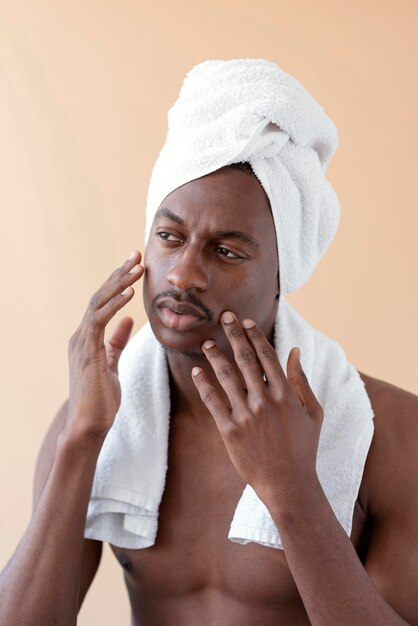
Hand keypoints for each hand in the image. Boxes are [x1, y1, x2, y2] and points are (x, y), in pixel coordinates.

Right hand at [64, 250, 143, 440]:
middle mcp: (81, 335)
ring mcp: (82, 342)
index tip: (135, 266)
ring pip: (98, 303)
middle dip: (119, 274)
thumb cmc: (101, 398)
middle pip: (100, 296)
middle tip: (136, 254)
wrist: (89, 425)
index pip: (102, 302)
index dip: (118, 282)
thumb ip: (117, 341)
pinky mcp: (87, 351)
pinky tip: (129, 292)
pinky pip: (99, 320)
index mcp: (88, 337)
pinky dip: (114, 304)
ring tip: (136, 266)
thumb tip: (128, 321)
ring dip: (119, 283)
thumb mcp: (113, 363)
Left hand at [192, 311, 323, 508]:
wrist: (289, 484)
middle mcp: (264, 401)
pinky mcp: (230, 431)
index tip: (246, 322)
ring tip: (207, 343)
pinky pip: (213, 402)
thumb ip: (301, 380)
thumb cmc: (304, 448)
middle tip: (224, 317)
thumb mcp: (313, 413)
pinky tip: (197, 371)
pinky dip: (204, 384)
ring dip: (215, 356)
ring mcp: (246, 416)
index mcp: (285, 395)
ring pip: (226, 377)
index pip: (267, 356)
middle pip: (245, 360)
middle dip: (234, 335)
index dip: (254, 336)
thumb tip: (295, 351)